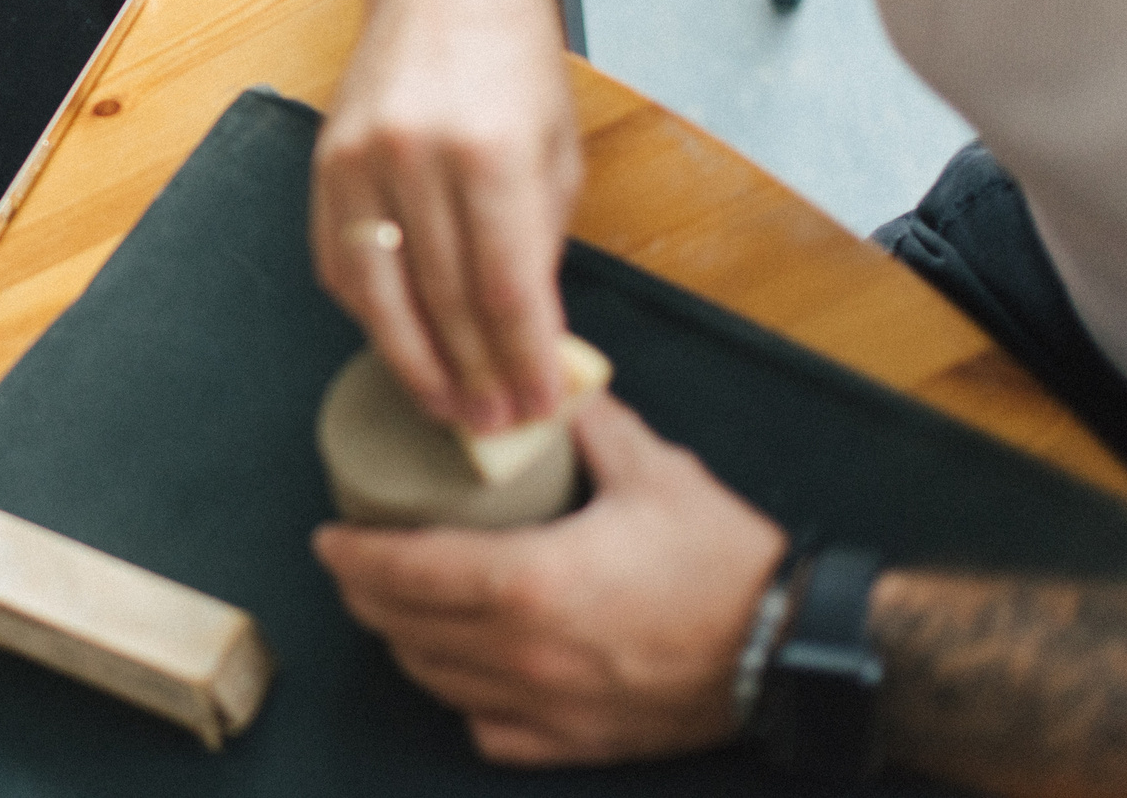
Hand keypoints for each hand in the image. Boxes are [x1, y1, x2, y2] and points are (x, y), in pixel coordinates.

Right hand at [312, 0, 580, 432]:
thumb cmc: (512, 59)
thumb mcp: (555, 151)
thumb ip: (539, 244)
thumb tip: (528, 335)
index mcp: (491, 155)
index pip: (507, 292)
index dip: (524, 362)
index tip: (539, 405)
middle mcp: (417, 159)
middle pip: (444, 303)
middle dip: (475, 376)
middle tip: (495, 424)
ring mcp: (359, 161)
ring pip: (380, 295)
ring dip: (415, 362)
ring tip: (445, 405)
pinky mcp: (324, 164)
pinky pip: (340, 261)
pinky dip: (368, 311)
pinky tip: (397, 340)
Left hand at [314, 393, 785, 766]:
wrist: (796, 648)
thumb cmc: (725, 560)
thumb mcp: (650, 468)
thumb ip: (586, 420)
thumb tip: (546, 382)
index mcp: (530, 584)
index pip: (404, 574)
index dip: (354, 557)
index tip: (330, 537)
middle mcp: (524, 656)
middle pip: (405, 631)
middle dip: (365, 595)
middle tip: (356, 561)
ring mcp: (547, 710)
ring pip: (436, 682)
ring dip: (404, 643)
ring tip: (397, 604)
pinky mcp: (576, 744)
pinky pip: (488, 730)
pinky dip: (461, 698)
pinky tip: (462, 666)